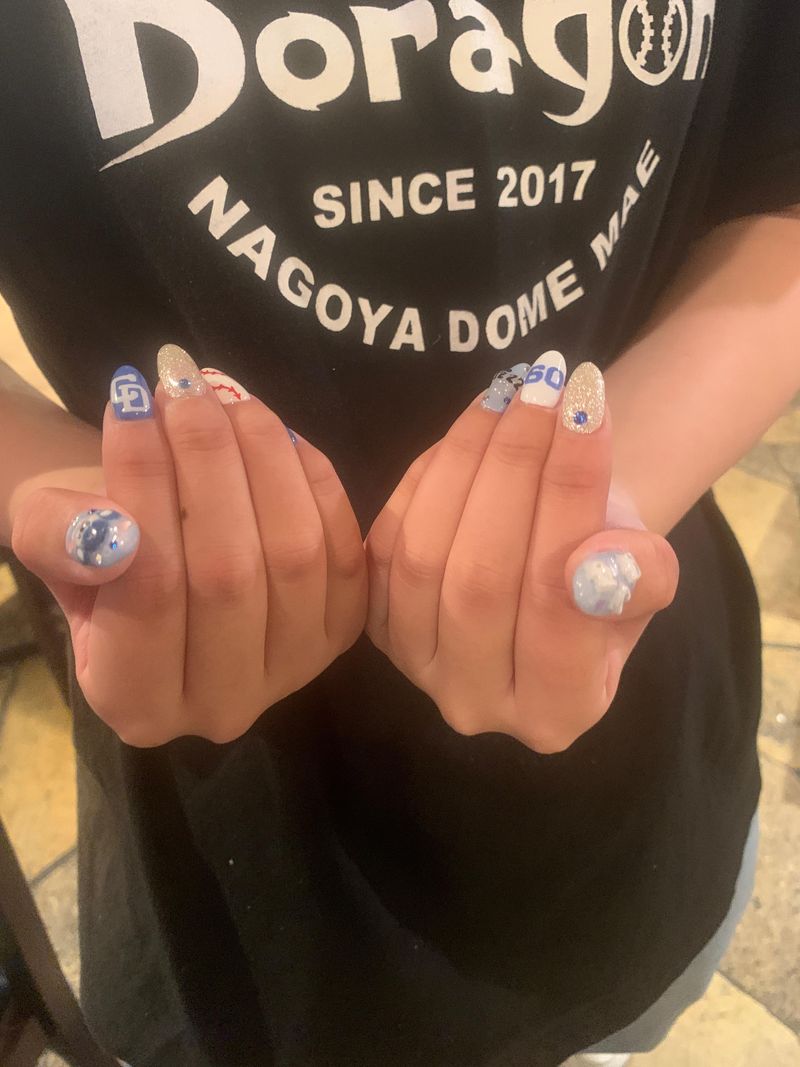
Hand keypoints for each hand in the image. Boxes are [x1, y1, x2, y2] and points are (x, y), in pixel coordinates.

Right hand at [11, 347, 366, 745]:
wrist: (151, 551)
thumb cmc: (93, 546)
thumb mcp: (47, 535)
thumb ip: (57, 539)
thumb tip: (106, 534)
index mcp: (137, 702)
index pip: (148, 590)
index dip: (142, 486)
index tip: (127, 400)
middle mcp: (222, 706)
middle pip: (228, 573)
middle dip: (205, 460)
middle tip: (181, 384)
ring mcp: (294, 671)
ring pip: (294, 554)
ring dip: (262, 458)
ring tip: (225, 397)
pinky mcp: (343, 631)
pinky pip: (342, 546)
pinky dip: (314, 479)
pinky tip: (276, 432)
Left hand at [364, 358, 678, 753]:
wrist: (557, 565)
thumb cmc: (608, 574)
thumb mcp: (647, 576)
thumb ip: (639, 577)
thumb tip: (597, 562)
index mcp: (557, 712)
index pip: (559, 606)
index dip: (571, 501)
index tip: (589, 408)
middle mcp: (476, 705)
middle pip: (480, 579)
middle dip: (514, 468)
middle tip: (544, 386)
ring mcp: (414, 667)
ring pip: (423, 554)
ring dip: (467, 459)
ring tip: (512, 393)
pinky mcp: (375, 623)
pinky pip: (385, 540)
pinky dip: (425, 476)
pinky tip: (471, 427)